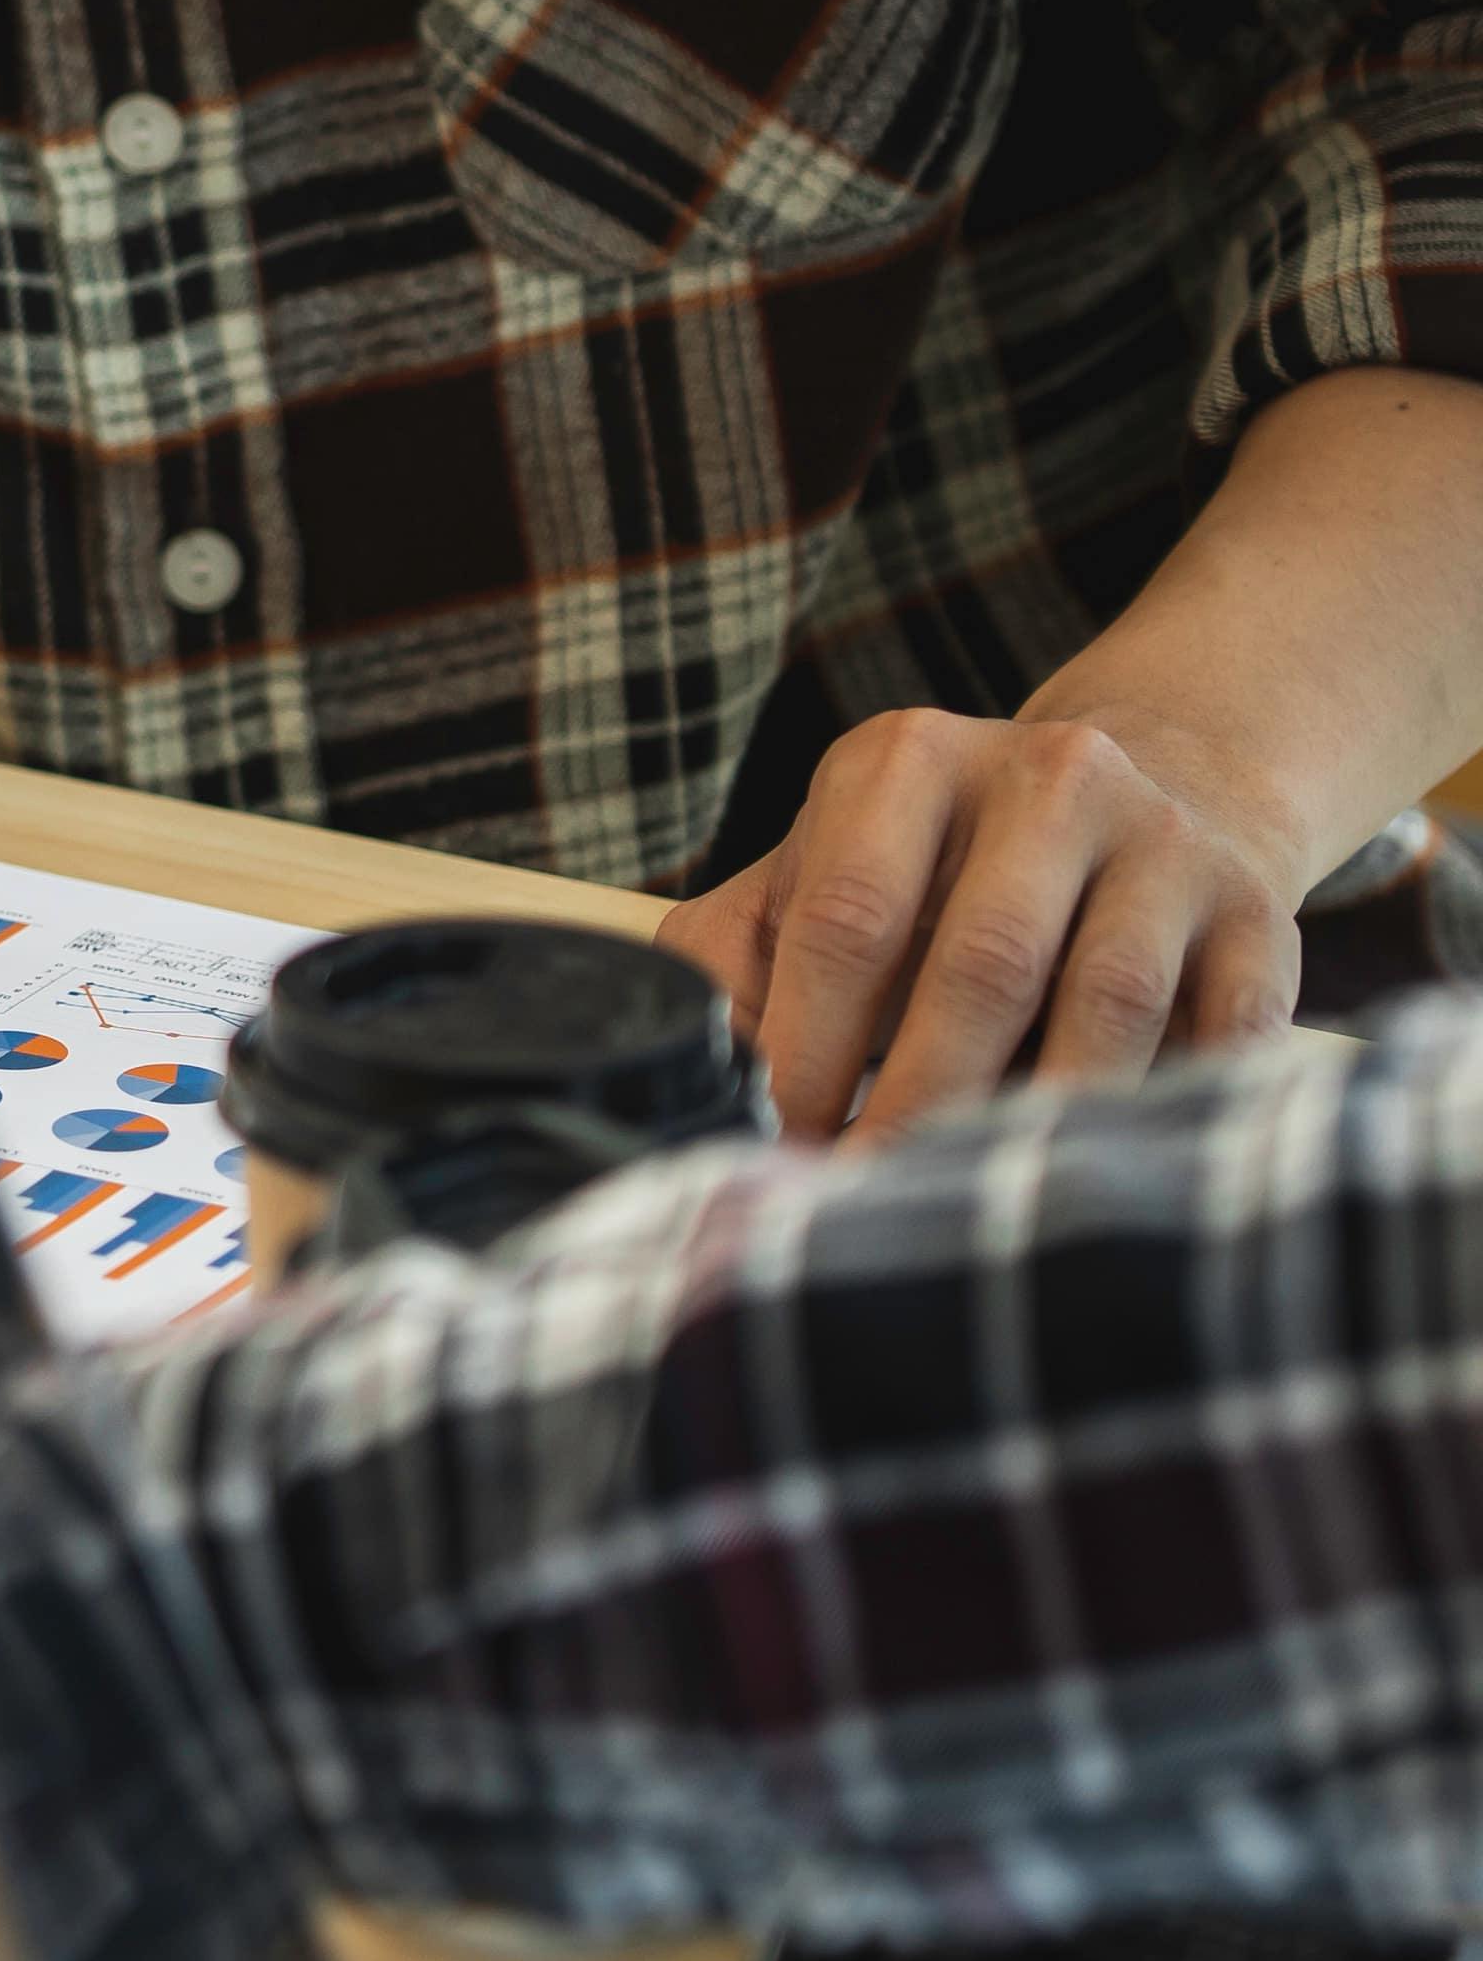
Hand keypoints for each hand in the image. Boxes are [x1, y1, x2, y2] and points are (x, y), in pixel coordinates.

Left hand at [659, 708, 1310, 1142]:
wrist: (1150, 793)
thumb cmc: (942, 867)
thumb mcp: (825, 866)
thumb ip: (742, 950)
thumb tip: (699, 1060)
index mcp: (908, 761)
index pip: (847, 916)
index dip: (812, 1046)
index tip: (786, 1142)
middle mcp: (1048, 778)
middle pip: (980, 966)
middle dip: (917, 1101)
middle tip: (870, 1194)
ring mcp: (1165, 841)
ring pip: (1109, 1004)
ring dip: (1040, 1119)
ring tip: (981, 1199)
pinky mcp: (1260, 912)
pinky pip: (1224, 1029)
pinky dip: (1168, 1105)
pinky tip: (1108, 1167)